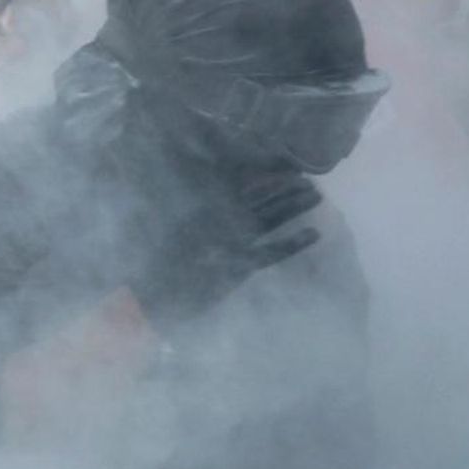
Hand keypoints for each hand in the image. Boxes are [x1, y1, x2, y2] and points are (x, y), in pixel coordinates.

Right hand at [130, 175, 322, 328]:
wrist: (150, 297)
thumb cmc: (160, 270)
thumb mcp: (178, 237)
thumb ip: (197, 222)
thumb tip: (210, 209)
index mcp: (205, 213)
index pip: (242, 192)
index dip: (266, 182)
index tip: (285, 172)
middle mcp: (220, 222)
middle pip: (261, 202)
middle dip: (286, 191)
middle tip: (309, 182)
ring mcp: (230, 242)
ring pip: (270, 219)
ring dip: (294, 207)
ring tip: (317, 196)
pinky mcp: (238, 265)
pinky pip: (272, 251)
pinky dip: (294, 243)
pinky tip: (314, 234)